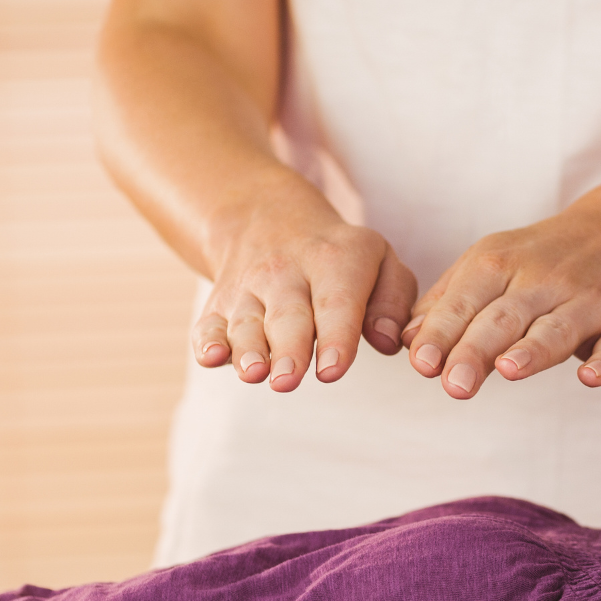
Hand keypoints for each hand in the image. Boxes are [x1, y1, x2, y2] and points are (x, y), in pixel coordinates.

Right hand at [192, 175, 417, 391]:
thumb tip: (386, 341)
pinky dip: (207, 342)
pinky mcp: (220, 305)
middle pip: (288, 316)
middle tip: (289, 380)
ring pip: (247, 322)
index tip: (333, 370)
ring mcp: (249, 289)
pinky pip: (209, 324)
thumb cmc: (342, 259)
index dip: (335, 336)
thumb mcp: (381, 262)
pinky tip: (211, 358)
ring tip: (254, 373)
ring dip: (248, 350)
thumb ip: (393, 302)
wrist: (270, 220)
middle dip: (288, 349)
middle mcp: (287, 273)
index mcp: (336, 261)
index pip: (337, 302)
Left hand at [400, 193, 600, 397]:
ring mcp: (591, 301)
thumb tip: (407, 343)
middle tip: (453, 385)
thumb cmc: (547, 259)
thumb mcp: (493, 263)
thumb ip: (450, 302)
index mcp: (502, 263)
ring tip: (509, 370)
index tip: (422, 364)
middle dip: (478, 349)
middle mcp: (546, 279)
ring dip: (534, 349)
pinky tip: (590, 376)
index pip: (466, 300)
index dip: (443, 332)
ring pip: (558, 327)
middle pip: (506, 317)